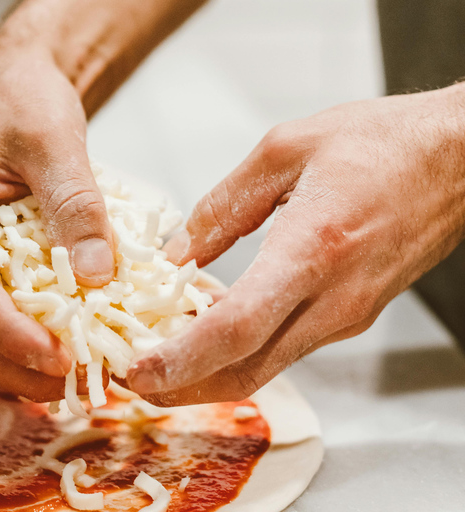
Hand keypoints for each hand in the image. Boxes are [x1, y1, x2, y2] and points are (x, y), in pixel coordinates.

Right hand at [0, 48, 114, 401]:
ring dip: (19, 367)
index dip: (9, 331)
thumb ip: (75, 204)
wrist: (14, 95)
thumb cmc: (25, 105)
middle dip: (16, 364)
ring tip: (76, 378)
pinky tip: (65, 354)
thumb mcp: (54, 142)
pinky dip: (24, 347)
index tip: (59, 357)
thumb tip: (97, 277)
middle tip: (77, 380)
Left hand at [127, 84, 464, 404]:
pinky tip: (207, 335)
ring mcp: (346, 314)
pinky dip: (238, 353)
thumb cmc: (383, 143)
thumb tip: (177, 253)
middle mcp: (334, 297)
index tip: (139, 371)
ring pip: (265, 367)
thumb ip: (223, 206)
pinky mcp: (351, 315)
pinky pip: (285, 348)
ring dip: (206, 375)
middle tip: (134, 380)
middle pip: (246, 371)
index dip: (181, 359)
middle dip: (182, 387)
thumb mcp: (286, 150)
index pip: (237, 328)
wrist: (460, 158)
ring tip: (158, 361)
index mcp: (313, 248)